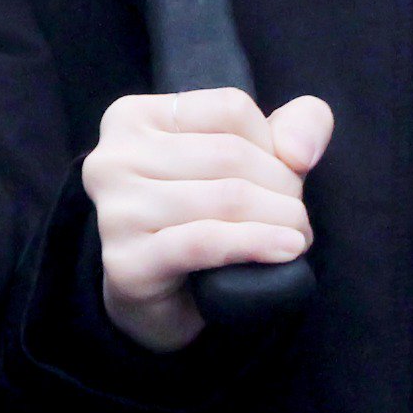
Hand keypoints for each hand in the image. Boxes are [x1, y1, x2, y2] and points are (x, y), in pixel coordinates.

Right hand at [86, 88, 333, 353]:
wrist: (160, 303)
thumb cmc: (201, 219)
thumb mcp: (251, 157)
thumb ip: (295, 126)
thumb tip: (299, 151)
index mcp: (132, 117)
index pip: (230, 109)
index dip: (274, 145)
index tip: (287, 176)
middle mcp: (112, 157)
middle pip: (230, 154)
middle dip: (283, 187)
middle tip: (298, 216)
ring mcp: (115, 211)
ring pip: (226, 198)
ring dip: (279, 219)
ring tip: (297, 236)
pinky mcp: (127, 262)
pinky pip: (207, 242)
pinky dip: (257, 243)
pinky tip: (287, 250)